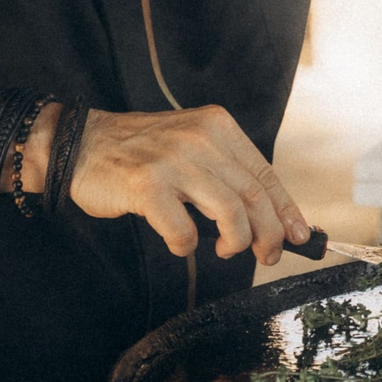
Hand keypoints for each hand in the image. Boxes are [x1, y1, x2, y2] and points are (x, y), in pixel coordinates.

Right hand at [45, 103, 310, 262]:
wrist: (80, 144)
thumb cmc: (140, 153)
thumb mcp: (191, 144)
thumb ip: (225, 171)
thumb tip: (268, 215)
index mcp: (217, 126)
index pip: (264, 173)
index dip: (287, 209)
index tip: (301, 236)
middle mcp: (200, 139)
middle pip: (254, 196)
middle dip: (270, 234)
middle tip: (269, 255)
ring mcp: (173, 161)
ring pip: (229, 213)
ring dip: (237, 241)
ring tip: (229, 251)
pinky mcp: (146, 186)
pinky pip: (184, 231)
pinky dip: (187, 246)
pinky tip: (180, 243)